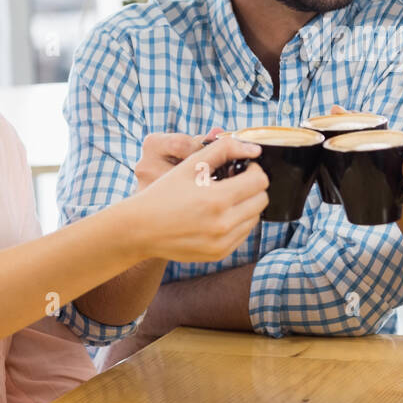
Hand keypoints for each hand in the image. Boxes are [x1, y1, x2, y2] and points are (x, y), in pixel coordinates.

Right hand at [124, 135, 268, 263]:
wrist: (141, 228)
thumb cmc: (164, 193)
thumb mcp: (190, 164)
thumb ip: (224, 149)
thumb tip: (254, 149)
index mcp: (217, 199)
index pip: (260, 181)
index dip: (254, 170)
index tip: (242, 168)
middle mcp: (223, 224)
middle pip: (262, 200)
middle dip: (252, 187)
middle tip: (235, 181)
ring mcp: (222, 242)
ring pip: (255, 218)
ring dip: (246, 205)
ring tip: (224, 198)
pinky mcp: (219, 254)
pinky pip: (243, 234)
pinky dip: (237, 222)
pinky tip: (218, 215)